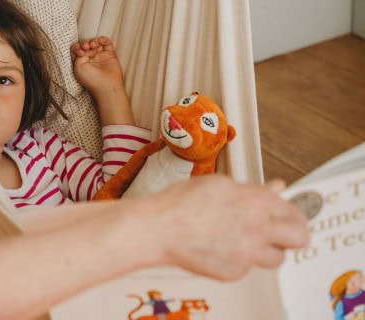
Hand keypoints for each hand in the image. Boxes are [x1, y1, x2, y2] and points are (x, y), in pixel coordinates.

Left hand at [70, 36, 124, 95]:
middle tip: (86, 48)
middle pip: (86, 44)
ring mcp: (100, 56)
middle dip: (84, 43)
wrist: (107, 86)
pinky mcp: (110, 54)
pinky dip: (103, 39)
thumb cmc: (92, 80)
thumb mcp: (78, 67)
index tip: (80, 52)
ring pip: (95, 42)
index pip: (77, 50)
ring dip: (93, 41)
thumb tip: (84, 48)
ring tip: (93, 46)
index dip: (77, 47)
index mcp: (81, 62)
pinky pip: (106, 42)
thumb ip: (78, 55)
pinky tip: (100, 41)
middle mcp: (90, 58)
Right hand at [139, 175, 309, 280]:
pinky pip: (247, 268)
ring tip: (245, 240)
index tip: (286, 215)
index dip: (291, 213)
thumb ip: (254, 190)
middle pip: (300, 239)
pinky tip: (220, 247)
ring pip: (276, 258)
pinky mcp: (233, 273)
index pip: (295, 213)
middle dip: (293, 235)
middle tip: (281, 232)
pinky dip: (238, 259)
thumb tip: (278, 188)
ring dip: (267, 250)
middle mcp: (258, 230)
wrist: (159, 229)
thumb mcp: (220, 185)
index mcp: (256, 203)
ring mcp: (247, 255)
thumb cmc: (182, 202)